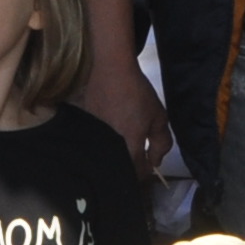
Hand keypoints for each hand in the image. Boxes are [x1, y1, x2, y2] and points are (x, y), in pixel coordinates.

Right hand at [74, 49, 168, 178]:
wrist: (111, 71)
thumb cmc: (138, 94)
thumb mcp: (158, 117)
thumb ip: (161, 143)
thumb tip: (155, 162)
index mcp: (129, 148)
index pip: (137, 173)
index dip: (145, 171)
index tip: (147, 163)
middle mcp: (109, 148)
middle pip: (119, 169)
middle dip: (128, 167)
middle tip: (136, 155)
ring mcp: (93, 140)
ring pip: (105, 158)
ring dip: (114, 156)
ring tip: (121, 144)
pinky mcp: (83, 130)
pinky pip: (94, 145)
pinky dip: (102, 144)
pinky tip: (108, 133)